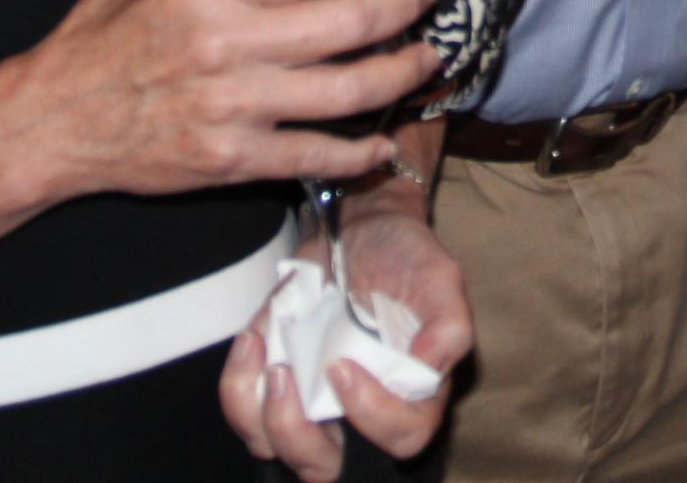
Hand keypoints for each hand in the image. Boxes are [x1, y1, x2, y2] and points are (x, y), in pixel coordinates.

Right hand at [10, 0, 439, 199]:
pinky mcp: (234, 160)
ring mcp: (236, 107)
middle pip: (352, 22)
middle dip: (405, 4)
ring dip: (402, 72)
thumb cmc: (101, 36)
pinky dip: (360, 150)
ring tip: (426, 56)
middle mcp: (229, 43)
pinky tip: (385, 139)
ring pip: (349, 89)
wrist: (53, 122)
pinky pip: (316, 154)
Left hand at [219, 205, 469, 478]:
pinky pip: (246, 410)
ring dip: (256, 410)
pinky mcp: (278, 384)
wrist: (362, 228)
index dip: (372, 418)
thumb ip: (448, 325)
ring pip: (274, 447)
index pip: (400, 440)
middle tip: (284, 376)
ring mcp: (314, 402)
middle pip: (325, 467)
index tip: (344, 367)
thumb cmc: (406, 257)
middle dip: (295, 435)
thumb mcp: (439, 280)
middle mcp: (360, 412)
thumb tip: (432, 365)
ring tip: (261, 349)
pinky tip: (252, 339)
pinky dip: (238, 382)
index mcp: (411, 398)